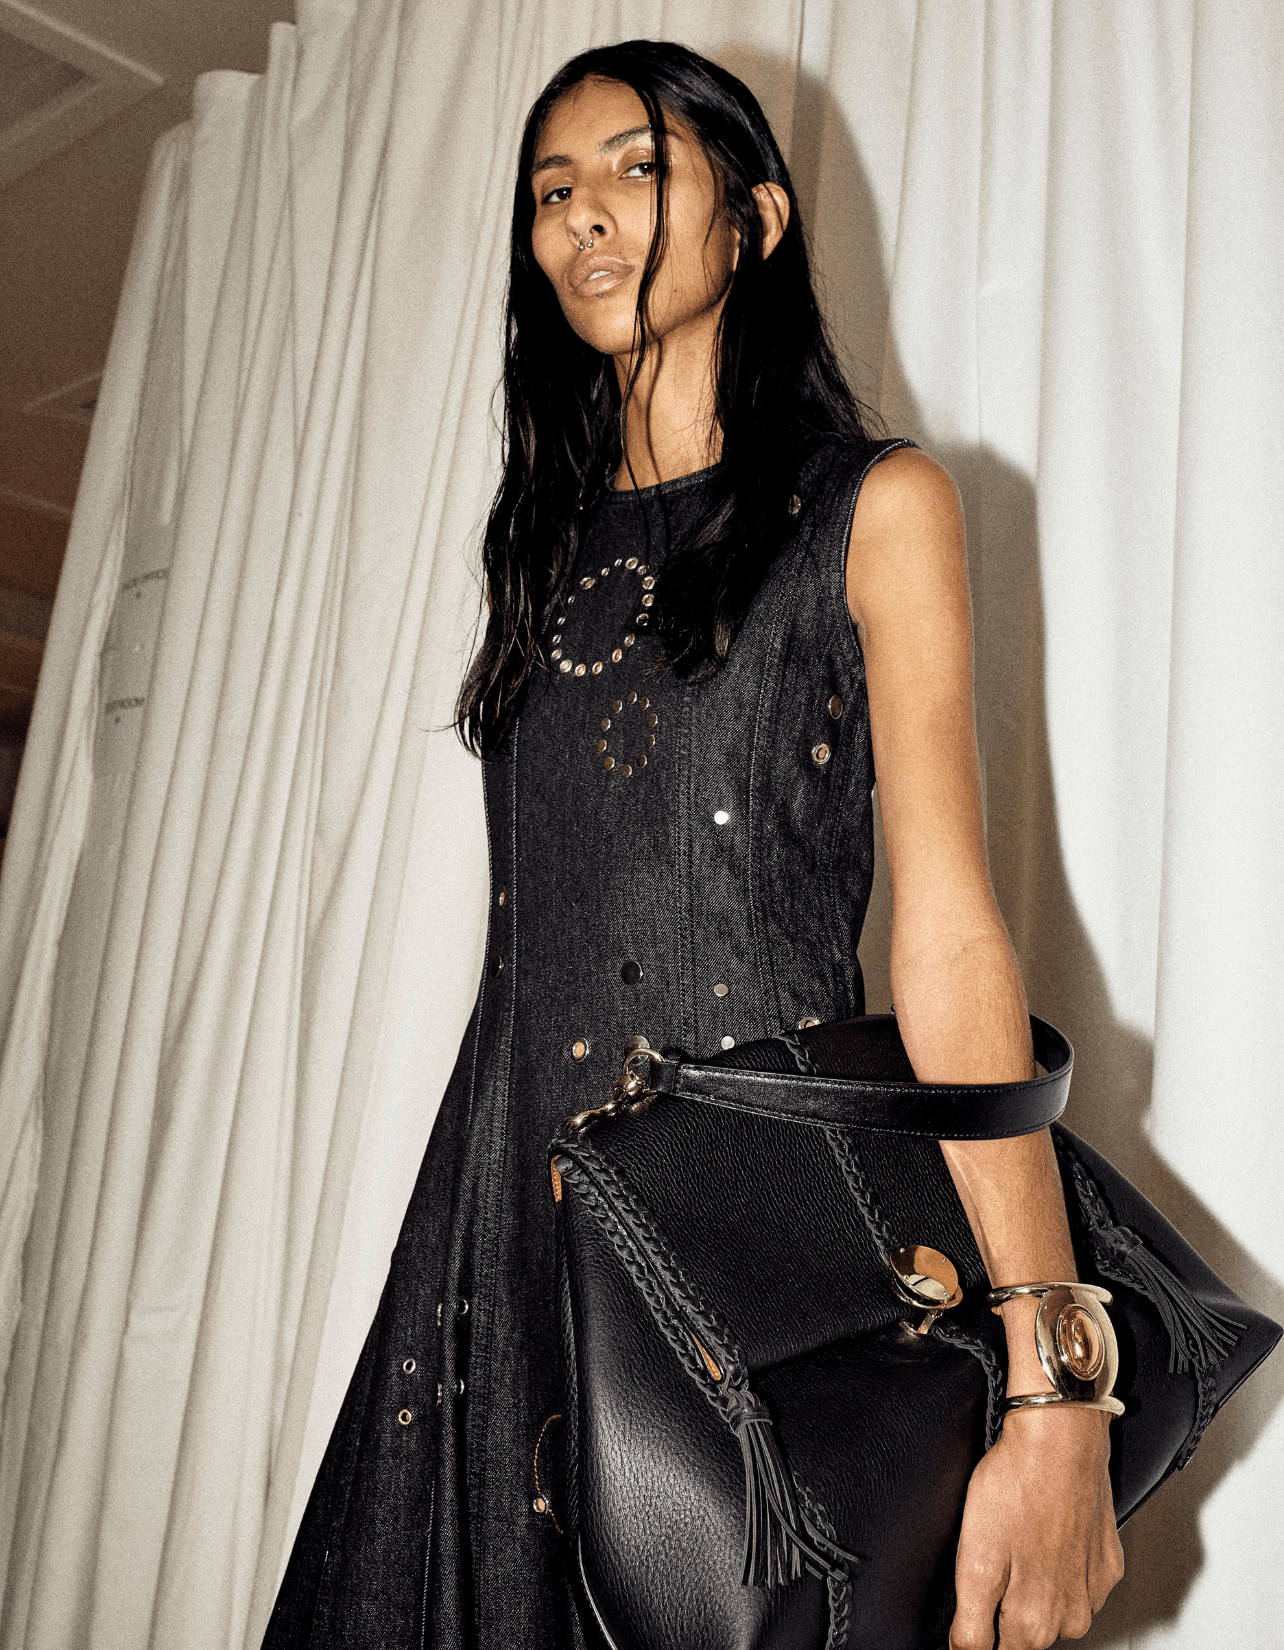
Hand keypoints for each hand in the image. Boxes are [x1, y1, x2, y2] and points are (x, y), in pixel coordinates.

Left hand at [949, 1407, 1123, 1648]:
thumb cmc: (1016, 1487)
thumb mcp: (974, 1560)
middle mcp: (1070, 1616)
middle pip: (1024, 1634)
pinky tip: (1043, 1532)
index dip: (975, 1630)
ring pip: (1051, 1608)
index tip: (974, 1603)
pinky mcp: (1106, 1562)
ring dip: (1032, 1586)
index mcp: (1034, 1622)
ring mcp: (1093, 1590)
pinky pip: (1076, 1579)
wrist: (1060, 1438)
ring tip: (1017, 1539)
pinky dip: (1059, 1564)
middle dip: (1003, 1607)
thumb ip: (971, 1622)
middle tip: (993, 1556)